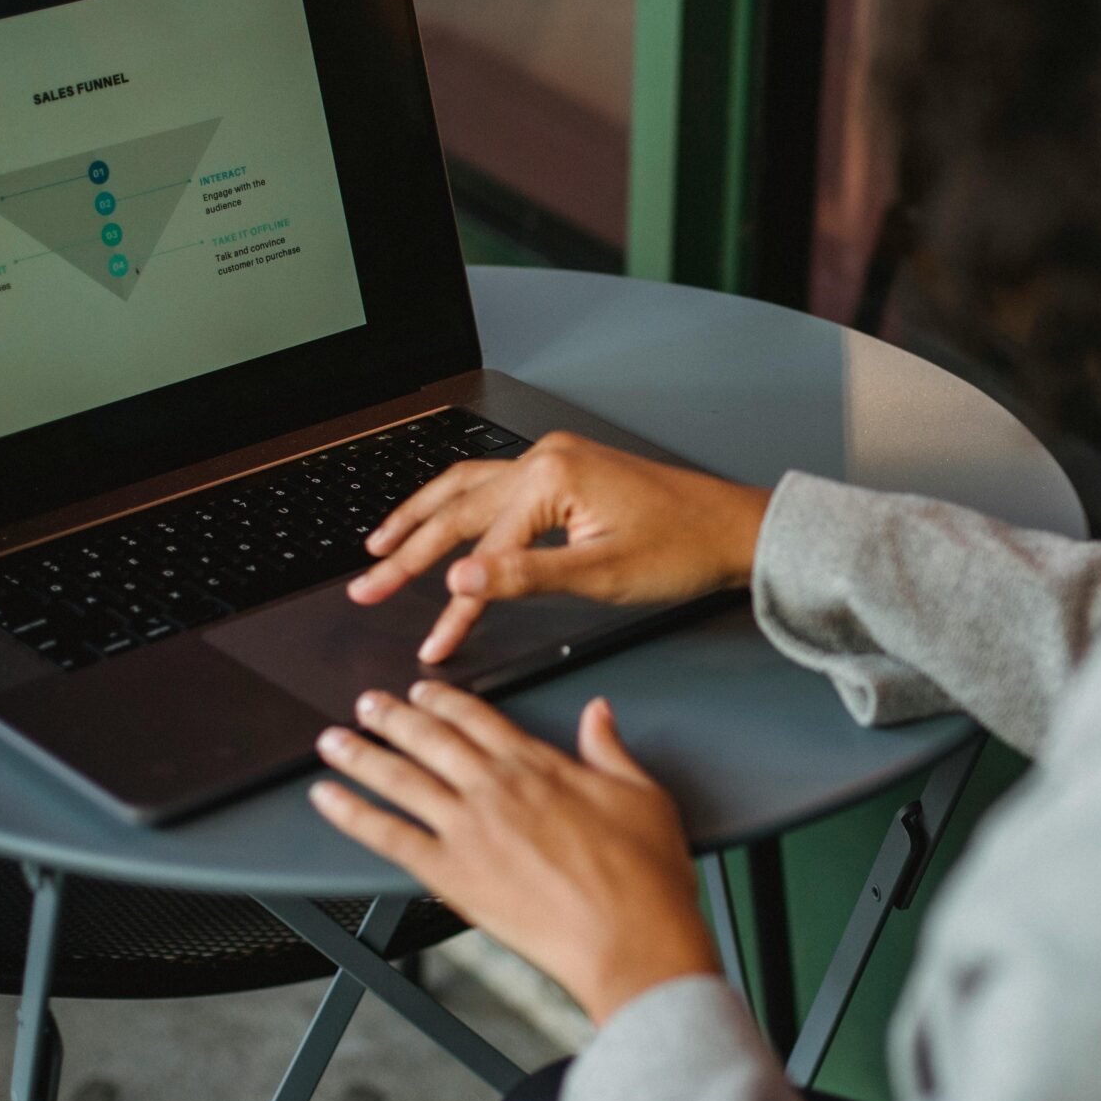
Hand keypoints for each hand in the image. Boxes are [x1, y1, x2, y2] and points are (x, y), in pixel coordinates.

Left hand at [310, 681, 717, 1023]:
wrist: (629, 938)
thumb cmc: (644, 877)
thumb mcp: (642, 796)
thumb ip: (610, 750)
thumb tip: (597, 713)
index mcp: (539, 765)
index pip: (478, 718)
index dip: (445, 701)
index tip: (423, 692)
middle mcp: (495, 789)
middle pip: (430, 739)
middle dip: (392, 717)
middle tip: (366, 704)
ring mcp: (467, 829)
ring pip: (399, 778)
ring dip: (361, 754)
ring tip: (333, 741)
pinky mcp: (450, 873)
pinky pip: (387, 835)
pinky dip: (352, 813)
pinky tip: (328, 799)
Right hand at [347, 431, 773, 663]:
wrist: (734, 529)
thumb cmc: (683, 549)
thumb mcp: (601, 575)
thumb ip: (525, 577)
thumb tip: (462, 579)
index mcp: (550, 476)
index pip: (483, 551)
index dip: (454, 606)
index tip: (432, 643)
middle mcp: (544, 457)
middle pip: (458, 509)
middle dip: (407, 551)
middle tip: (366, 585)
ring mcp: (554, 459)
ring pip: (467, 487)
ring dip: (421, 516)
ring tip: (380, 544)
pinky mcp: (565, 470)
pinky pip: (494, 486)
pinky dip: (458, 506)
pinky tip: (442, 519)